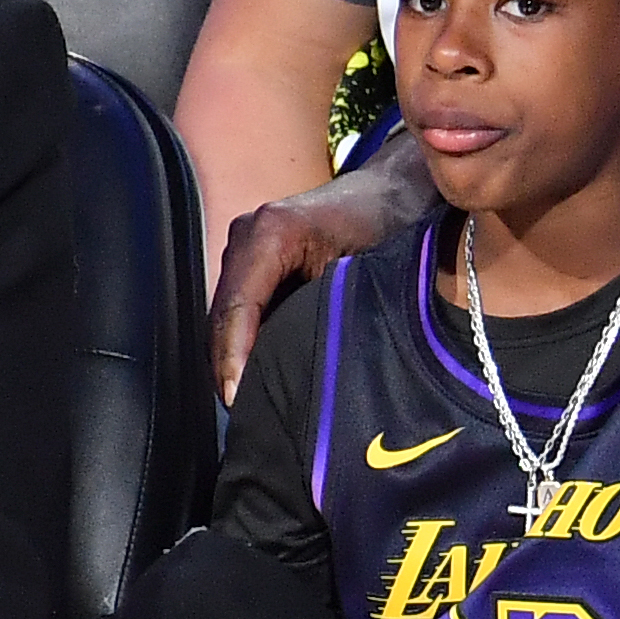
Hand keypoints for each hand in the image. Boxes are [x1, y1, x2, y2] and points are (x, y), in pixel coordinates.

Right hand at [209, 135, 436, 404]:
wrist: (395, 193)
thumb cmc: (390, 228)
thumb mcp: (368, 272)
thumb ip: (334, 314)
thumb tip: (315, 374)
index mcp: (271, 233)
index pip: (238, 308)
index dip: (234, 359)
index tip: (237, 402)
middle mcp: (247, 236)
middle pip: (224, 318)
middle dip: (228, 371)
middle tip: (245, 424)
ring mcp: (244, 248)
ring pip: (228, 319)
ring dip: (234, 362)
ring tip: (250, 412)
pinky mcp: (253, 264)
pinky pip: (240, 313)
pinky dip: (244, 348)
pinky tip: (258, 384)